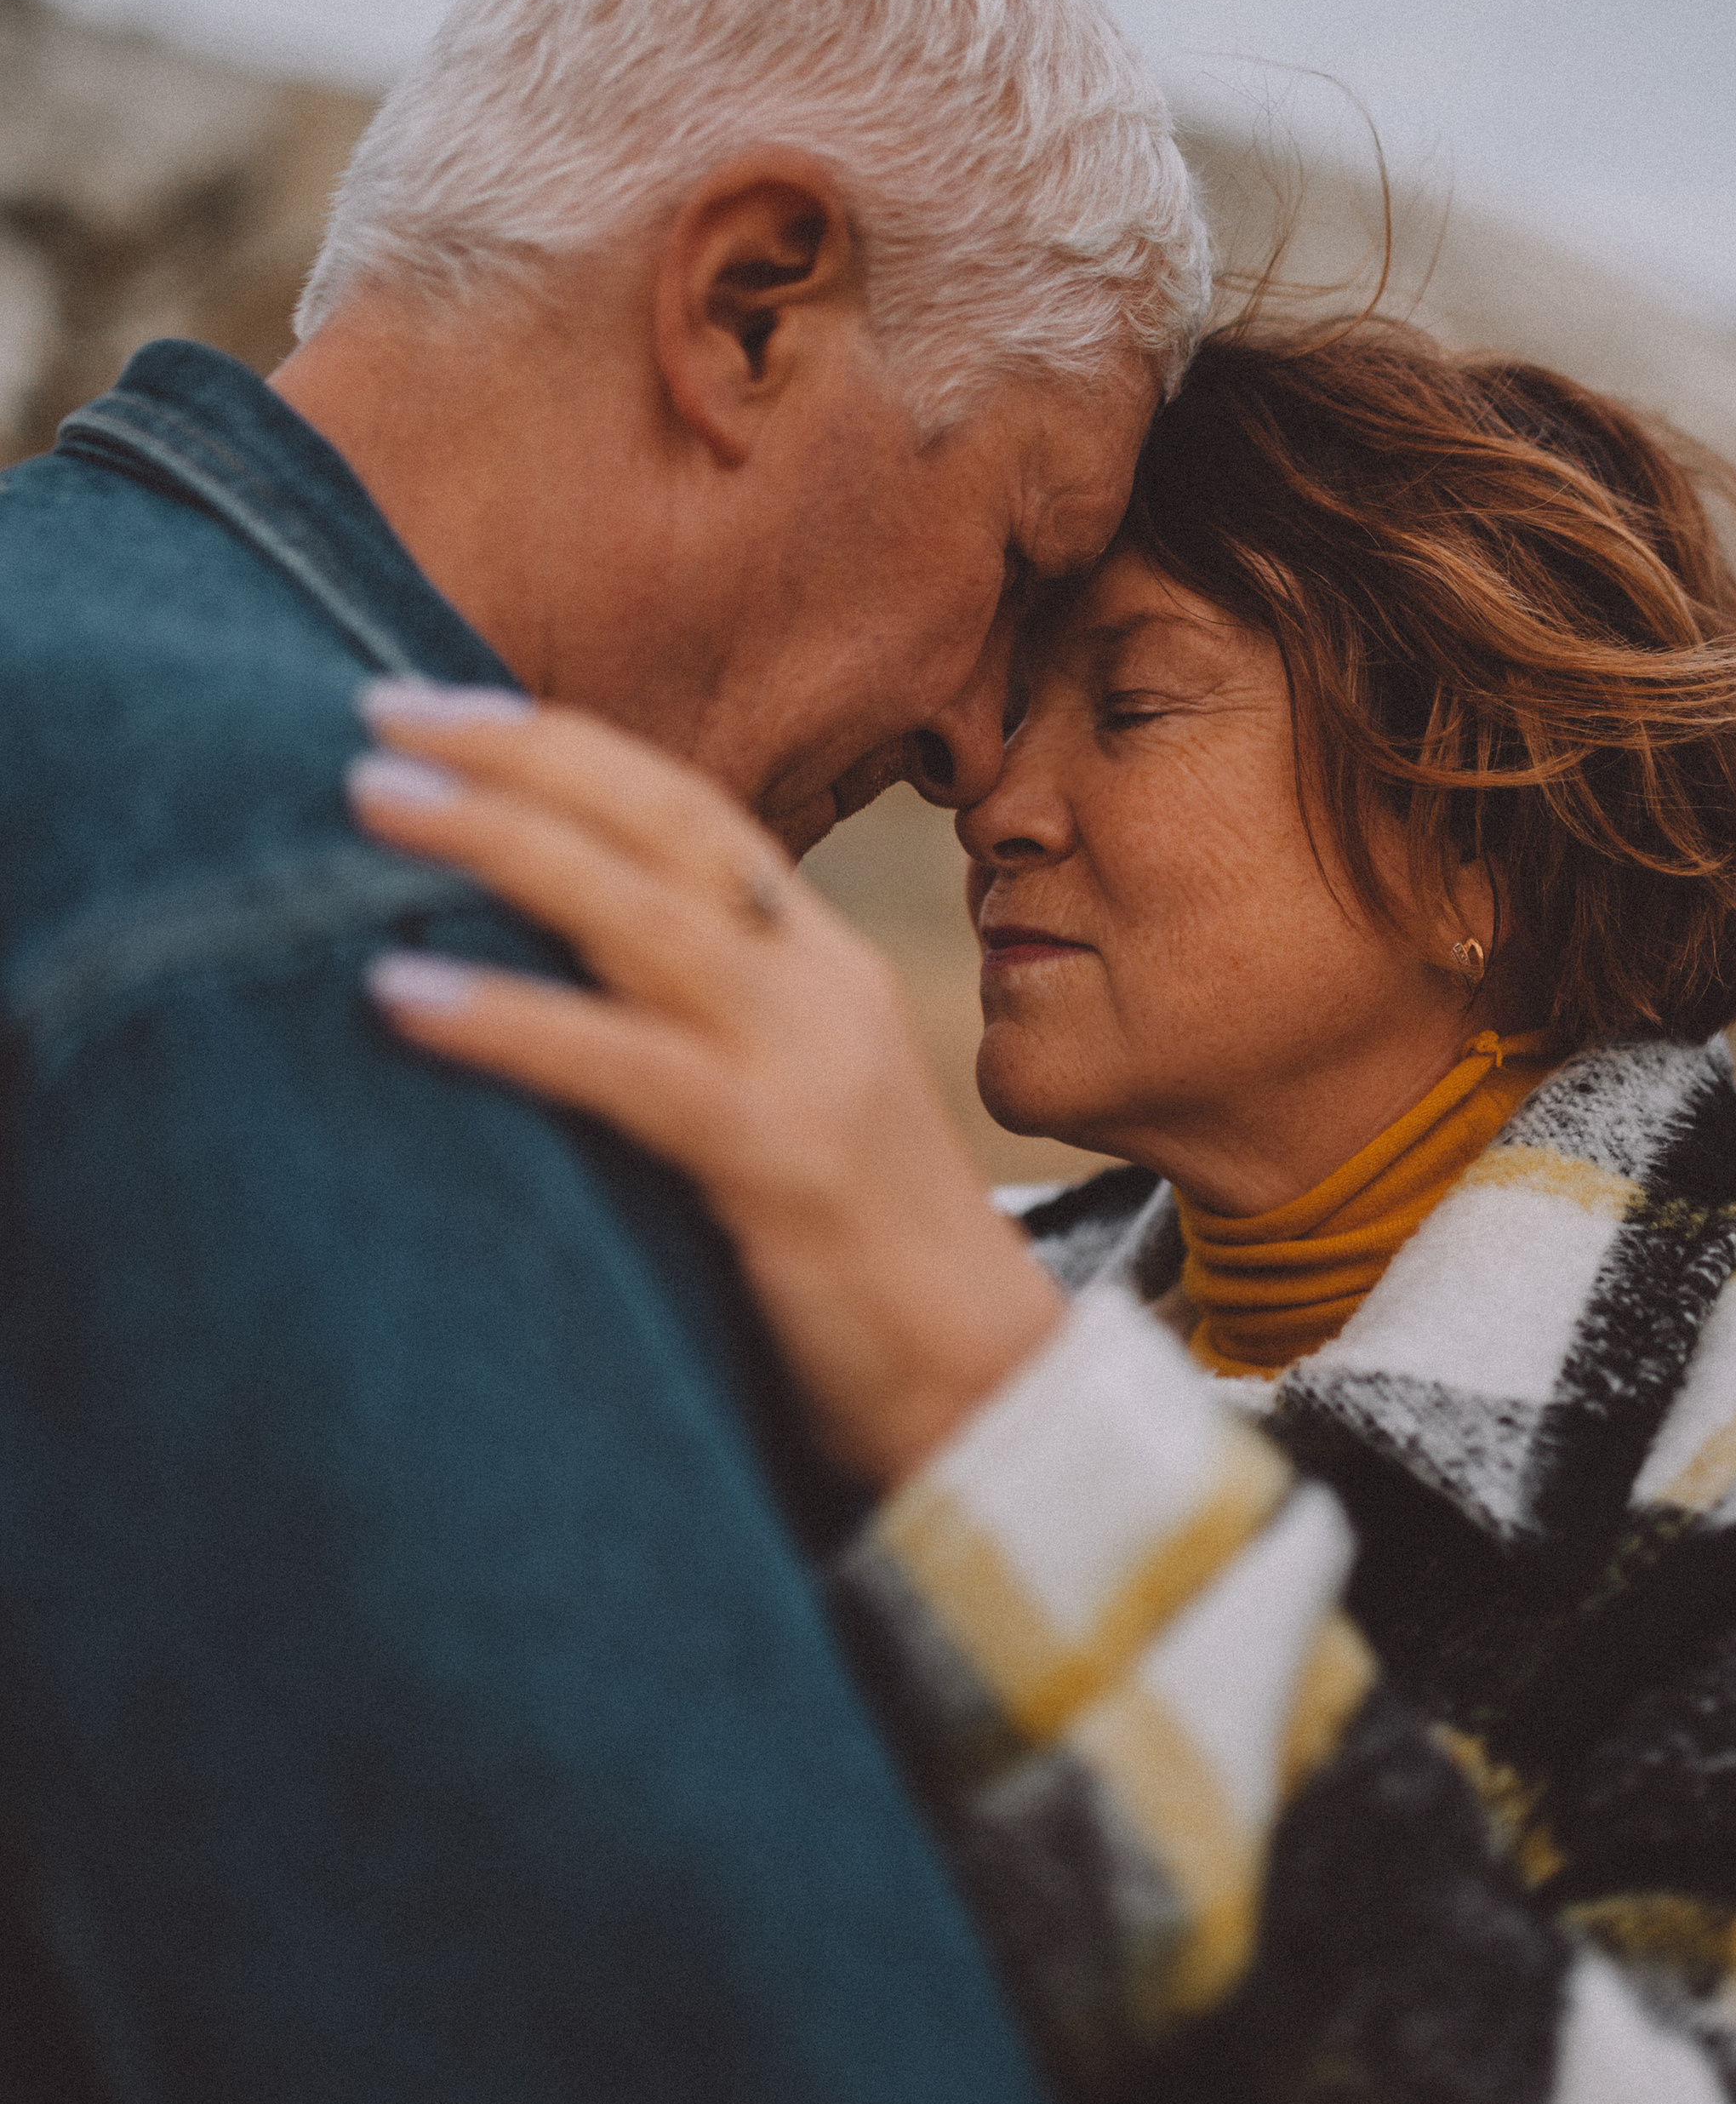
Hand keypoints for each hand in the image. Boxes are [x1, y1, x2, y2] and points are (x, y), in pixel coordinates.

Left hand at [347, 687, 1064, 1490]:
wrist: (995, 1396)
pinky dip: (512, 1019)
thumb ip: (688, 1036)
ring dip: (500, 843)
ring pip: (643, 914)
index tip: (437, 708)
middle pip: (666, 821)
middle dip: (521, 753)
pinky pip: (627, 1068)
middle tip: (381, 711)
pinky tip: (403, 993)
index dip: (565, 749)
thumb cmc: (855, 1272)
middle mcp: (824, 989)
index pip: (689, 811)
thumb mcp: (775, 1112)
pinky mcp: (784, 1163)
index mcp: (822, 968)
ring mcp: (811, 1069)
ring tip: (372, 803)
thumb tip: (528, 984)